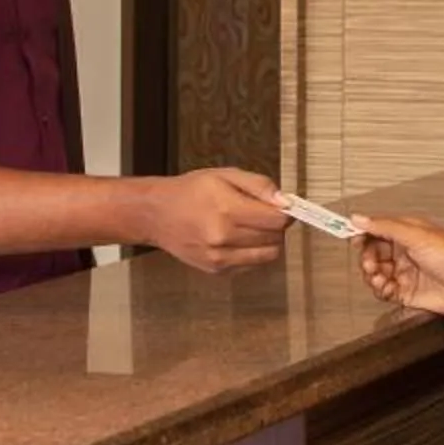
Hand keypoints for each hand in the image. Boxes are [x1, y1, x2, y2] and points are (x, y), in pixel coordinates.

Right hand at [141, 169, 289, 274]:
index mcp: (227, 210)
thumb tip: (285, 201)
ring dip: (268, 241)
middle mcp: (223, 237)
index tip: (282, 206)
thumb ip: (259, 185)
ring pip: (268, 255)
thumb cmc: (191, 191)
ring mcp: (220, 257)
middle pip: (275, 238)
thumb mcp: (225, 175)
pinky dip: (254, 252)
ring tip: (252, 226)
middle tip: (263, 214)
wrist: (157, 215)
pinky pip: (252, 264)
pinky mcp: (217, 269)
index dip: (285, 212)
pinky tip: (239, 239)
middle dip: (276, 226)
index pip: (277, 221)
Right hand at [353, 215, 443, 322]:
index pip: (376, 229)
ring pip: (374, 273)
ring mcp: (405, 272)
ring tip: (380, 276)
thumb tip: (360, 218)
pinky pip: (383, 290)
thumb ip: (385, 227)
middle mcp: (404, 251)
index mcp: (407, 233)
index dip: (362, 233)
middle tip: (372, 262)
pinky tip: (387, 287)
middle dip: (367, 258)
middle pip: (372, 252)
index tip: (350, 236)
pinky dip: (381, 289)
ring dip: (372, 275)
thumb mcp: (417, 236)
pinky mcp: (406, 292)